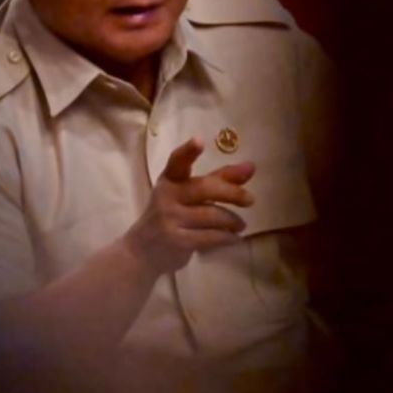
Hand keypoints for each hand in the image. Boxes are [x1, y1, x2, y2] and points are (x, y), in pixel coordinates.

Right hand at [123, 137, 254, 273]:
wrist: (141, 252)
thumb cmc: (171, 215)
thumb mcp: (189, 194)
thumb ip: (220, 179)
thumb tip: (251, 167)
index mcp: (170, 179)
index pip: (177, 162)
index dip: (188, 152)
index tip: (199, 140)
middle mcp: (167, 196)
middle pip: (205, 188)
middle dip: (232, 193)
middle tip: (251, 200)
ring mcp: (170, 219)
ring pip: (211, 215)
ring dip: (232, 220)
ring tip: (241, 225)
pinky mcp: (176, 241)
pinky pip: (210, 237)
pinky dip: (227, 237)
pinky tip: (234, 238)